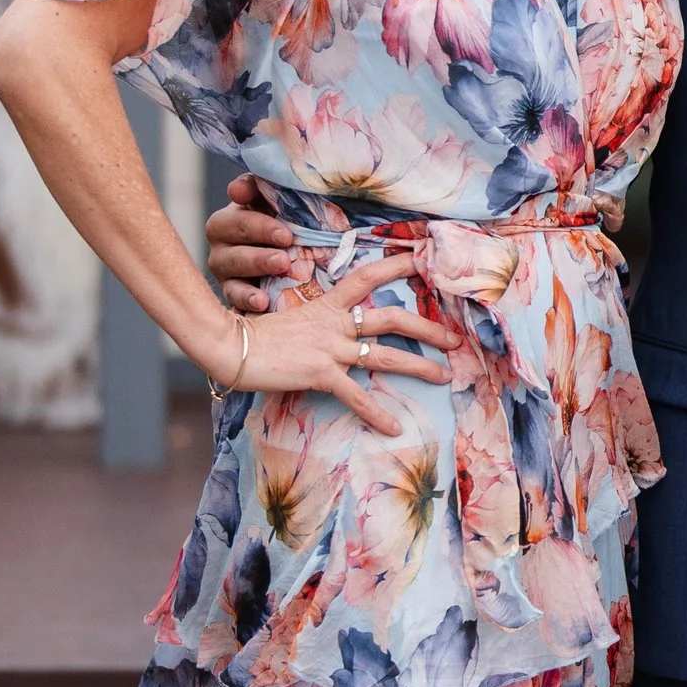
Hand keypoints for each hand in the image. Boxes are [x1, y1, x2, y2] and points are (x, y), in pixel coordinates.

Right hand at [207, 172, 300, 315]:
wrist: (304, 272)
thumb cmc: (299, 233)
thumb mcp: (298, 210)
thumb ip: (283, 190)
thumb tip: (247, 186)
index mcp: (242, 206)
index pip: (239, 193)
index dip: (246, 192)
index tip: (261, 207)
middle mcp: (224, 235)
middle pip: (226, 227)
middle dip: (258, 230)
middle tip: (286, 237)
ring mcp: (225, 265)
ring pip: (228, 261)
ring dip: (256, 261)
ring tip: (282, 263)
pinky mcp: (232, 291)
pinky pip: (233, 295)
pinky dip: (247, 297)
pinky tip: (263, 301)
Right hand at [211, 250, 456, 435]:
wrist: (231, 347)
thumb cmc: (254, 336)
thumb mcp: (289, 319)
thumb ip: (314, 322)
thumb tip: (331, 329)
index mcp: (326, 306)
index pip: (366, 277)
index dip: (395, 265)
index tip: (421, 258)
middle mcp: (335, 324)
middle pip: (391, 317)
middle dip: (428, 328)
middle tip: (454, 339)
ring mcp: (330, 348)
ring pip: (385, 354)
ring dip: (419, 366)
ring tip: (444, 376)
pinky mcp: (321, 373)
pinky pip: (356, 396)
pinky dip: (376, 414)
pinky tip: (395, 428)